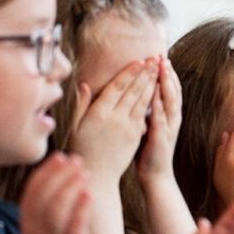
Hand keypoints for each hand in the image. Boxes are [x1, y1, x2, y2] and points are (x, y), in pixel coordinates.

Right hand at [20, 153, 98, 233]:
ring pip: (57, 211)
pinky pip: (73, 229)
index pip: (31, 193)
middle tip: (76, 161)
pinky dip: (80, 209)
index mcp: (28, 227)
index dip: (45, 172)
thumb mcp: (46, 232)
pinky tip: (89, 194)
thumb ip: (49, 207)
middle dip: (60, 175)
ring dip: (71, 188)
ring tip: (85, 173)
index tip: (60, 156)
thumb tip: (61, 174)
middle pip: (44, 199)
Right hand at [68, 58, 157, 179]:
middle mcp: (115, 118)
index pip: (117, 87)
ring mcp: (127, 127)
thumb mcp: (75, 126)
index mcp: (98, 113)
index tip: (138, 60)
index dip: (129, 72)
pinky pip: (145, 114)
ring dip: (151, 83)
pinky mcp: (135, 136)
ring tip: (158, 70)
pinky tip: (157, 91)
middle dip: (145, 73)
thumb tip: (84, 85)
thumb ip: (81, 105)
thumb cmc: (81, 149)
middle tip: (154, 58)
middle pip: (133, 90)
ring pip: (141, 100)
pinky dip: (151, 101)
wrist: (97, 175)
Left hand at [136, 57, 181, 181]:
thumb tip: (141, 93)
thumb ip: (148, 109)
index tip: (160, 57)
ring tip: (161, 68)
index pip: (171, 89)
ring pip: (170, 101)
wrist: (155, 176)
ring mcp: (169, 128)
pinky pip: (160, 119)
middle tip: (162, 56)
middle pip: (173, 91)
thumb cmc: (148, 151)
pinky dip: (158, 105)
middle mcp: (173, 119)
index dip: (167, 73)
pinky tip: (153, 94)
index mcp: (169, 115)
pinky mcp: (161, 138)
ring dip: (166, 84)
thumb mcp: (149, 125)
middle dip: (168, 73)